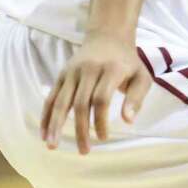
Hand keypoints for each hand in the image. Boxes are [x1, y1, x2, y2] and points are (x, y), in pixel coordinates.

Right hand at [41, 33, 151, 153]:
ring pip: (61, 101)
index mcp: (110, 70)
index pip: (101, 98)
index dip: (100, 120)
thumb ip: (137, 98)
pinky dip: (46, 115)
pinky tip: (45, 133)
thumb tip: (128, 121)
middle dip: (80, 129)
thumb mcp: (142, 76)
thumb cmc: (128, 62)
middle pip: (80, 103)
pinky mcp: (61, 75)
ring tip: (53, 146)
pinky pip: (51, 97)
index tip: (103, 138)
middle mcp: (88, 70)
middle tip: (84, 151)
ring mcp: (72, 72)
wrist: (108, 37)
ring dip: (55, 125)